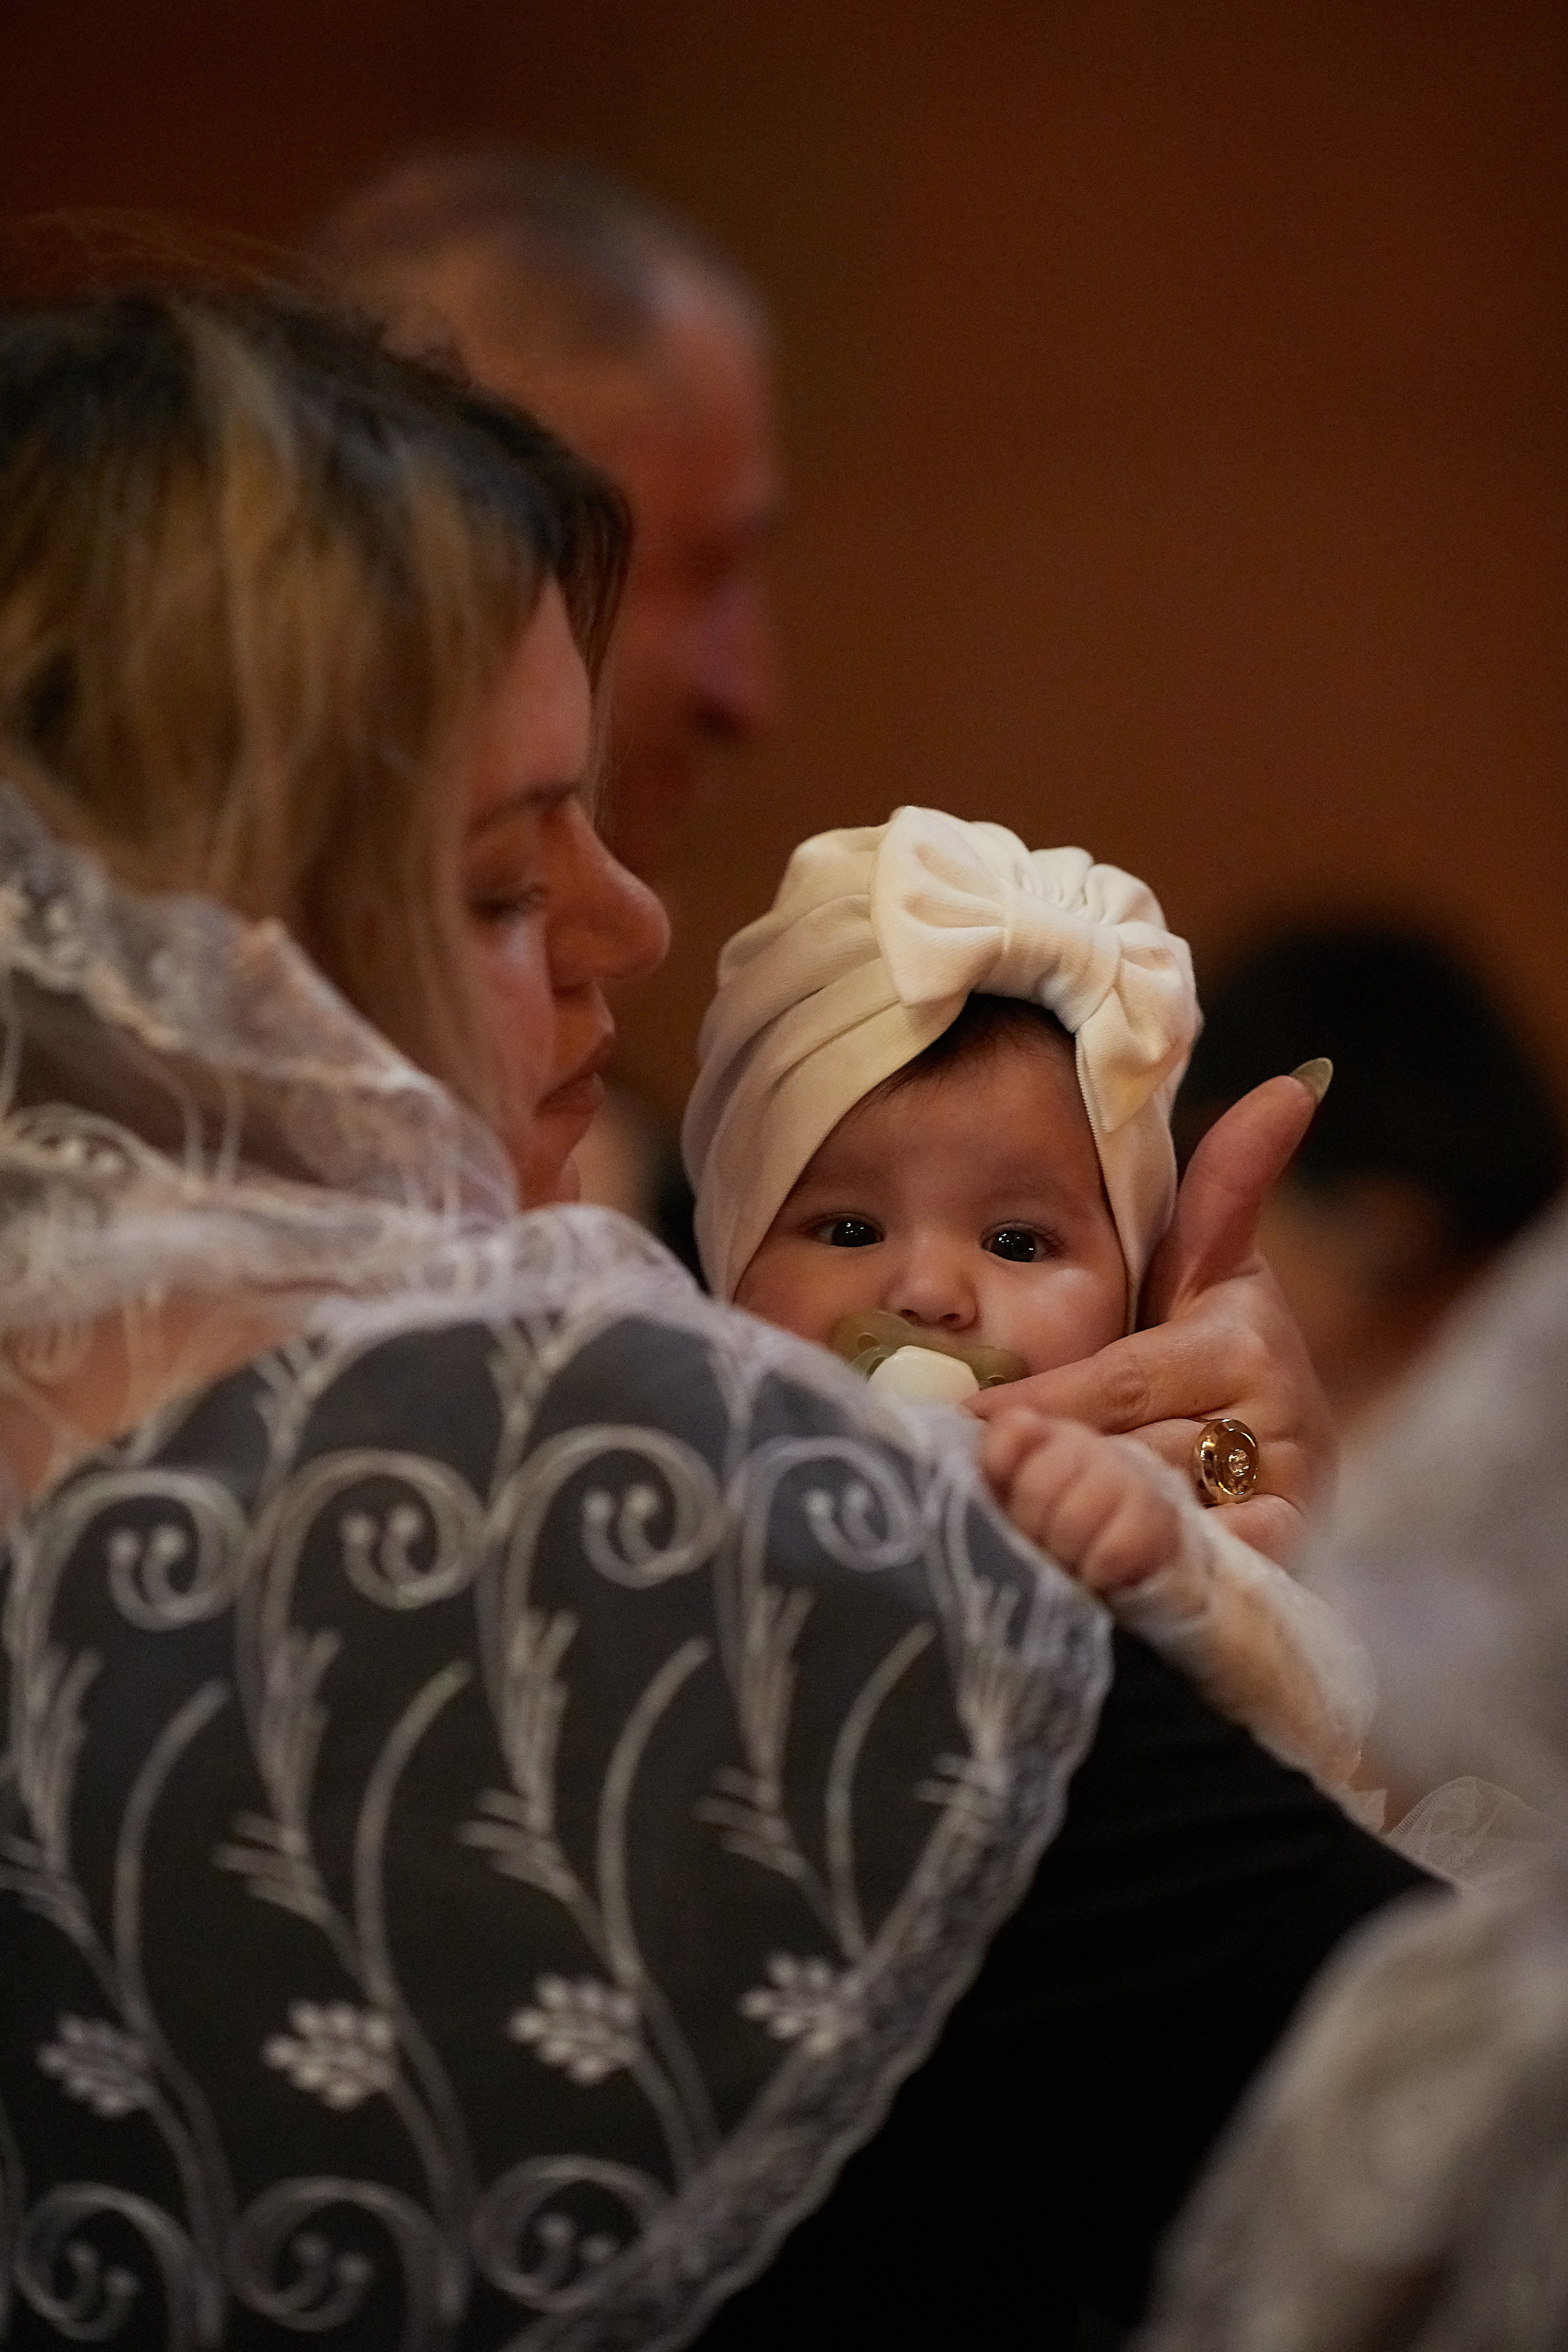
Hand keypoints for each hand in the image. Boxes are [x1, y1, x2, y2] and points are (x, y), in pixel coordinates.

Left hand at [968, 1074, 1334, 1562]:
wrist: (1278, 1460)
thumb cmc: (1212, 1354)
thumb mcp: (1207, 1270)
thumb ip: (1223, 1192)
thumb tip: (1297, 1083)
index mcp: (1246, 1337)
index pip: (1117, 1382)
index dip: (1040, 1410)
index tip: (969, 1427)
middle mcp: (1276, 1420)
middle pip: (1131, 1458)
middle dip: (1052, 1476)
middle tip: (978, 1488)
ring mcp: (1285, 1500)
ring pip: (1157, 1522)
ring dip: (1081, 1535)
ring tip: (1009, 1542)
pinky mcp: (1285, 1564)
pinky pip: (1204, 1578)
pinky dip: (1149, 1581)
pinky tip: (1088, 1587)